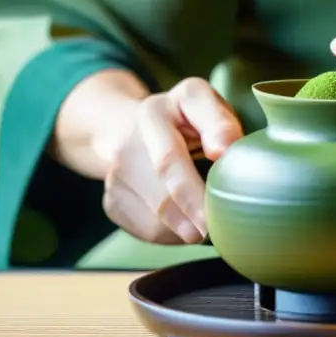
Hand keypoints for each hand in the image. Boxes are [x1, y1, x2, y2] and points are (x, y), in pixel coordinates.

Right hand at [101, 77, 243, 244]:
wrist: (134, 128)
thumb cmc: (183, 118)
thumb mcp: (204, 102)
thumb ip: (219, 121)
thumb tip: (223, 150)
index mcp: (152, 116)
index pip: (168, 160)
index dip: (192, 193)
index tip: (212, 216)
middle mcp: (125, 147)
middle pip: (162, 199)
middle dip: (196, 219)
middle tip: (222, 228)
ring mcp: (114, 178)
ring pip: (157, 222)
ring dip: (189, 229)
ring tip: (208, 215)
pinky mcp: (112, 203)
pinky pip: (149, 231)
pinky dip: (175, 234)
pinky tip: (187, 218)